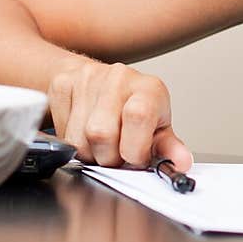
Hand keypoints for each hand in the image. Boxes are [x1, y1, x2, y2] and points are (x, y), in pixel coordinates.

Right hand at [46, 56, 193, 170]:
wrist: (102, 81)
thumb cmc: (135, 108)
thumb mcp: (158, 127)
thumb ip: (169, 148)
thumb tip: (181, 163)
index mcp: (149, 89)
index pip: (138, 117)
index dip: (134, 149)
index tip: (136, 157)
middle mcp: (119, 78)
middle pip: (101, 134)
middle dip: (109, 157)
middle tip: (117, 153)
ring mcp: (88, 78)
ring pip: (78, 139)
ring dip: (89, 153)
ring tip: (102, 144)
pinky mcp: (62, 84)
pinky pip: (61, 131)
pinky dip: (72, 142)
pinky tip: (84, 132)